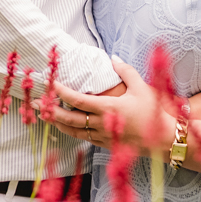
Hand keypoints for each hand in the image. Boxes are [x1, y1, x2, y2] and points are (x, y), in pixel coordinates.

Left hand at [50, 59, 175, 149]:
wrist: (164, 138)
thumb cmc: (154, 111)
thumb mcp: (141, 87)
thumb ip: (125, 71)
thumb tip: (112, 57)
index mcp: (108, 107)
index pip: (78, 100)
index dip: (61, 92)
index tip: (50, 85)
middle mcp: (102, 123)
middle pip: (68, 119)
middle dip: (50, 110)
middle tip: (36, 103)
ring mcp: (103, 136)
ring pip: (73, 131)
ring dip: (57, 123)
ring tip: (44, 115)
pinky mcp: (106, 144)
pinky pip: (83, 138)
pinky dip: (71, 132)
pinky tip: (64, 126)